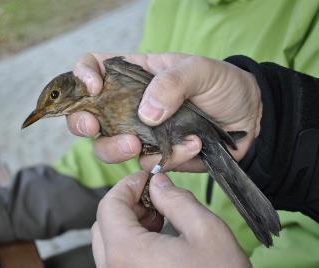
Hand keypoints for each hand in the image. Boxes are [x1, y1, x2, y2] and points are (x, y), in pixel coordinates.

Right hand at [68, 53, 260, 170]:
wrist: (251, 119)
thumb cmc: (224, 85)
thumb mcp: (200, 70)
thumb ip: (172, 82)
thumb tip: (146, 113)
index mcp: (135, 74)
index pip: (94, 67)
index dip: (83, 75)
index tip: (94, 88)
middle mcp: (130, 104)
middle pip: (87, 114)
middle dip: (82, 123)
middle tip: (95, 127)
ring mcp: (140, 132)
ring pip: (107, 146)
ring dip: (117, 148)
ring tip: (140, 145)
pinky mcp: (157, 154)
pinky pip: (146, 163)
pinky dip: (166, 158)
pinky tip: (192, 146)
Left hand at [92, 171, 250, 267]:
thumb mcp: (206, 231)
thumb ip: (176, 200)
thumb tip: (157, 184)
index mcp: (127, 252)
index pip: (109, 205)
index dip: (127, 185)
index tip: (146, 178)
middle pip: (104, 223)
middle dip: (127, 203)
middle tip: (154, 197)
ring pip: (109, 242)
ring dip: (129, 222)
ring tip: (159, 218)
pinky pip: (117, 259)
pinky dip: (131, 242)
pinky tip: (157, 239)